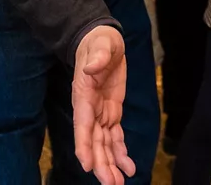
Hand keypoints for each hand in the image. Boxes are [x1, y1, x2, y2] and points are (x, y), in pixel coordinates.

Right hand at [72, 25, 135, 183]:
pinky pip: (115, 136)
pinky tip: (128, 167)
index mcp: (84, 95)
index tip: (86, 165)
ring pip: (104, 144)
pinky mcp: (112, 112)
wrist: (101, 41)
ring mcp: (101, 113)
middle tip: (112, 184)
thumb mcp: (101, 44)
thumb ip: (98, 56)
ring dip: (110, 164)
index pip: (82, 125)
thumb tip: (91, 67)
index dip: (84, 146)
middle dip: (101, 164)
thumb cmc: (99, 42)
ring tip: (120, 183)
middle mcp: (90, 109)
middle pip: (94, 142)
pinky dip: (120, 152)